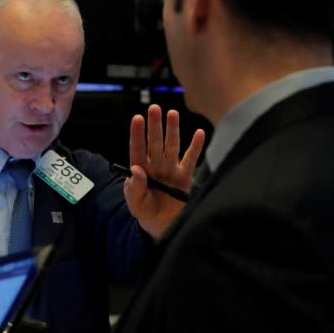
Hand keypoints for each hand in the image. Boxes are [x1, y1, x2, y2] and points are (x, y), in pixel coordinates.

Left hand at [123, 104, 204, 239]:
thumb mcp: (135, 202)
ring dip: (172, 130)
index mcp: (140, 169)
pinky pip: (191, 159)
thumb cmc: (145, 211)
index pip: (137, 148)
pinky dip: (196, 146)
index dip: (137, 133)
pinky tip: (199, 133)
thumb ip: (134, 187)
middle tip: (154, 107)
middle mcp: (155, 165)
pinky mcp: (185, 177)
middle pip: (155, 142)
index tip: (137, 118)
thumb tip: (135, 170)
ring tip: (173, 113)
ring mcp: (170, 169)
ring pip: (172, 146)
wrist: (162, 224)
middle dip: (155, 125)